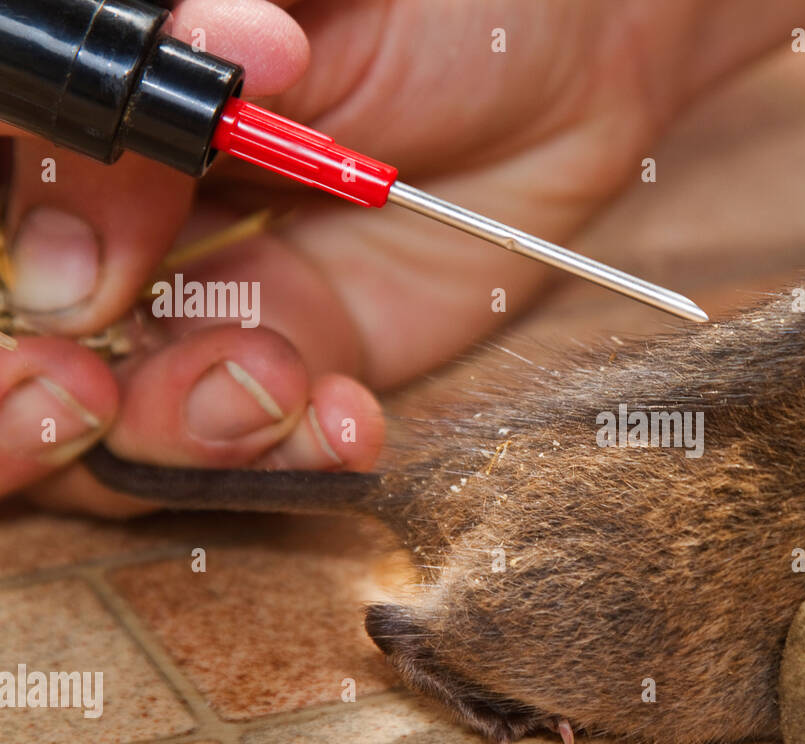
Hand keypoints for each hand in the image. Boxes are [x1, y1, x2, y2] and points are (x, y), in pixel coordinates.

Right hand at [2, 0, 804, 515]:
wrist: (559, 51)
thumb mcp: (288, 12)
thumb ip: (171, 92)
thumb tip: (65, 243)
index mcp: (91, 120)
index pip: (1, 218)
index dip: (11, 273)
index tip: (64, 290)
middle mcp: (120, 224)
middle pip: (21, 354)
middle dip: (30, 404)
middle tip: (91, 392)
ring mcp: (208, 303)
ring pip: (119, 426)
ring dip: (174, 431)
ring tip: (266, 382)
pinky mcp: (305, 358)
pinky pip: (261, 441)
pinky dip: (292, 448)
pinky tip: (345, 418)